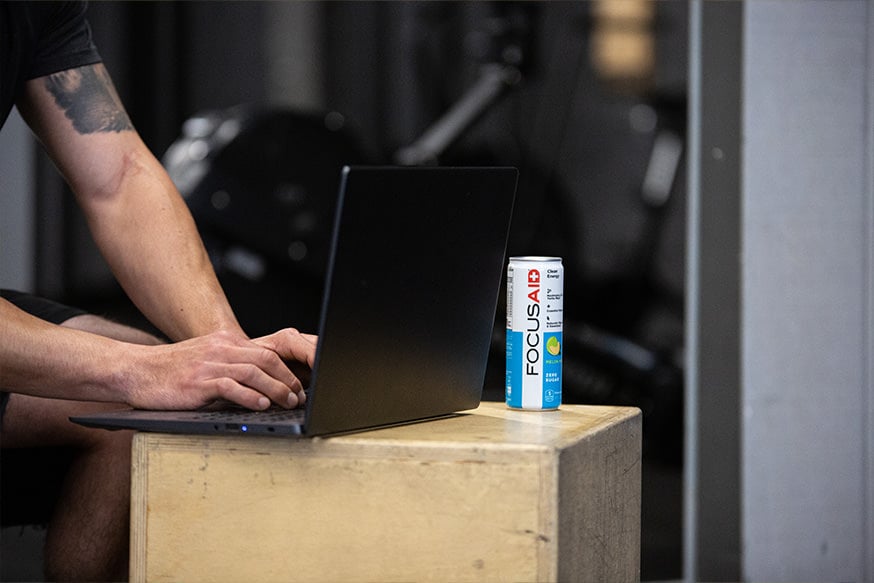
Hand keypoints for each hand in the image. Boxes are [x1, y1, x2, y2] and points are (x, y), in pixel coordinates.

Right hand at [125, 330, 314, 410]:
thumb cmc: (172, 370)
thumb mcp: (206, 360)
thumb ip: (231, 367)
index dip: (287, 369)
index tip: (298, 386)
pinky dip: (249, 396)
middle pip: (265, 360)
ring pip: (252, 372)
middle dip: (287, 379)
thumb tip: (261, 386)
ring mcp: (209, 365)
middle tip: (298, 396)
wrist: (136, 370)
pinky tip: (261, 405)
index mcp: (225, 342)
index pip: (266, 352)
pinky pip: (230, 387)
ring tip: (287, 402)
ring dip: (275, 389)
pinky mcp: (197, 382)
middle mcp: (220, 349)